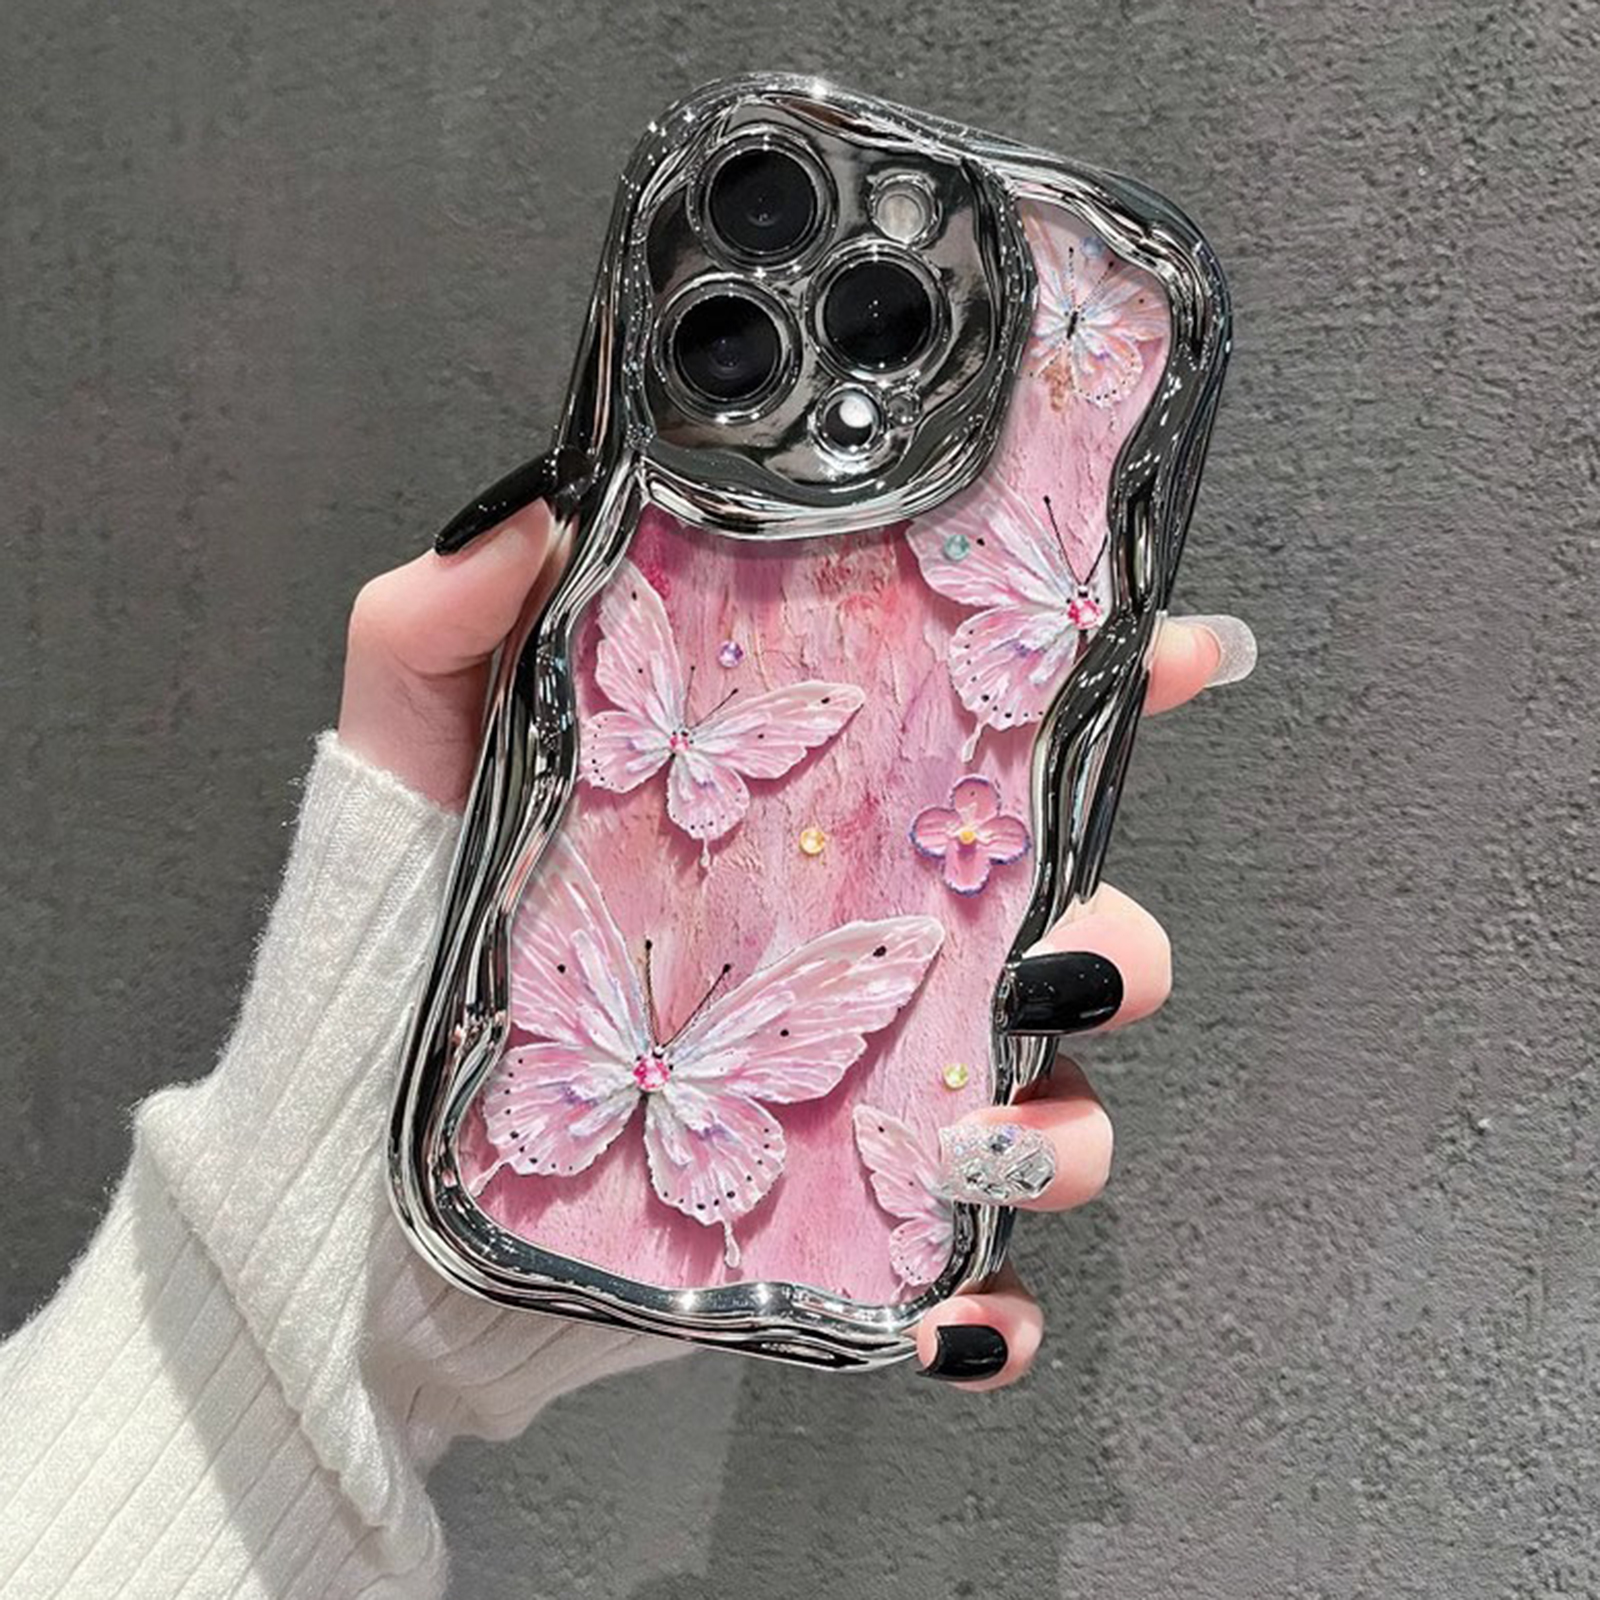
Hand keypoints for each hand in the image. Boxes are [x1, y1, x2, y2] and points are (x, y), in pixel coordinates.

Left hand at [338, 506, 1254, 1386]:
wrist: (348, 1172)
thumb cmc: (397, 949)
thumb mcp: (409, 762)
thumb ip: (436, 630)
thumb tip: (530, 518)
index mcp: (802, 834)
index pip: (982, 749)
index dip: (1097, 693)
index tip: (1160, 654)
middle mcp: (855, 960)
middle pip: (1062, 933)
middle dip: (1117, 938)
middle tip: (1058, 948)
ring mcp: (851, 1100)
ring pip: (1040, 1105)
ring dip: (1059, 1129)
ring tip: (975, 1137)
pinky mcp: (824, 1238)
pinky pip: (952, 1282)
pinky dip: (985, 1308)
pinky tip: (949, 1315)